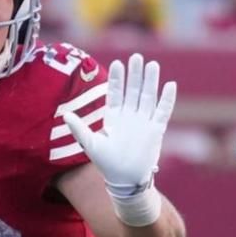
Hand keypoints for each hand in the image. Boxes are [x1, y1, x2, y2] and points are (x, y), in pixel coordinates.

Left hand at [61, 53, 176, 221]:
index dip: (116, 79)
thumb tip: (65, 115)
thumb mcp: (90, 144)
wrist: (126, 180)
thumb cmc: (107, 164)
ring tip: (152, 64)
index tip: (117, 63)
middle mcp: (130, 116)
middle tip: (136, 56)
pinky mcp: (156, 130)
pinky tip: (169, 85)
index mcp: (114, 117)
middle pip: (133, 90)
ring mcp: (144, 122)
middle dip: (134, 74)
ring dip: (150, 81)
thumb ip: (79, 128)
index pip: (115, 93)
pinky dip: (167, 99)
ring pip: (148, 96)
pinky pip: (163, 111)